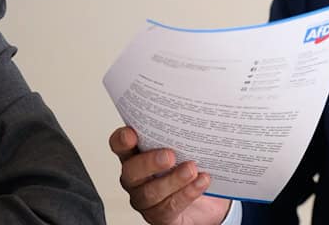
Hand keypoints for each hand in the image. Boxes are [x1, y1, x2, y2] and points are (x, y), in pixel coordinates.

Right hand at [109, 126, 230, 224]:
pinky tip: (201, 181)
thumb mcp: (187, 147)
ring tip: (191, 169)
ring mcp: (146, 199)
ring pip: (150, 192)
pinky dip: (187, 193)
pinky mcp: (160, 216)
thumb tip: (199, 113)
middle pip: (131, 172)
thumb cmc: (193, 167)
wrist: (207, 201)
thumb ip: (183, 133)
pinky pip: (168, 208)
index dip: (121, 140)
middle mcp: (137, 178)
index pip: (121, 146)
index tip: (131, 133)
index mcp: (137, 155)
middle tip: (170, 155)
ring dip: (172, 180)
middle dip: (149, 162)